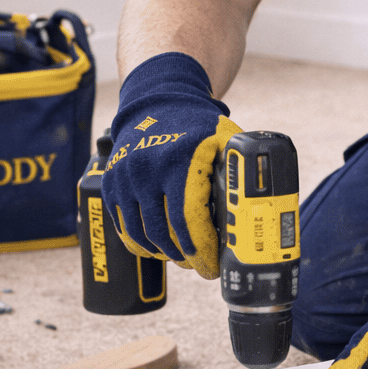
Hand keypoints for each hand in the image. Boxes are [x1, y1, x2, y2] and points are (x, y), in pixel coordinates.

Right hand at [101, 52, 241, 279]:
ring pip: (142, 236)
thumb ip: (240, 169)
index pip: (189, 221)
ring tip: (183, 258)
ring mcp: (124, 179)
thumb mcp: (225, 138)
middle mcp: (146, 170)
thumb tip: (257, 209)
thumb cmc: (198, 125)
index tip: (211, 267)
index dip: (202, 251)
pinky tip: (159, 248)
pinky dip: (142, 245)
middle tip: (201, 265)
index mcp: (179, 161)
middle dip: (186, 257)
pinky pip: (124, 228)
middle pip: (165, 234)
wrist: (157, 101)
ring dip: (164, 254)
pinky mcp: (110, 185)